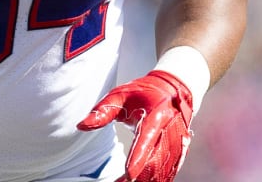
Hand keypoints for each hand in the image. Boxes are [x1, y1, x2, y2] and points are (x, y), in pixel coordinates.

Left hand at [77, 70, 194, 181]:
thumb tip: (81, 125)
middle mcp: (170, 129)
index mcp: (156, 115)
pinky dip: (160, 177)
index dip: (138, 158)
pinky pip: (172, 168)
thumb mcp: (120, 95)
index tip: (129, 174)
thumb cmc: (143, 92)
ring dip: (149, 179)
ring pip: (165, 167)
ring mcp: (178, 140)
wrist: (173, 88)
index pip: (147, 139)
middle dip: (140, 176)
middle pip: (156, 159)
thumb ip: (102, 111)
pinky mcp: (180, 148)